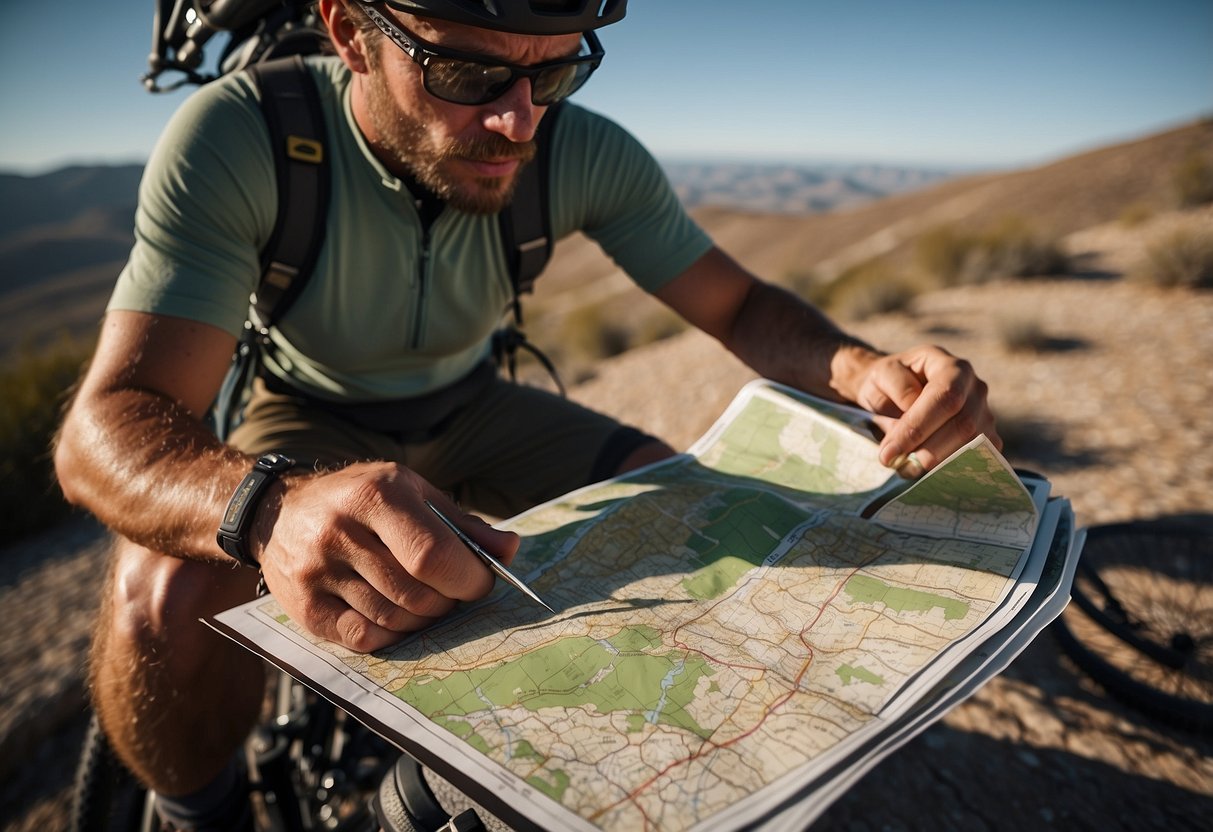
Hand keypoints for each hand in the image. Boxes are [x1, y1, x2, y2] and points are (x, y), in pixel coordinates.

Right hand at [254, 462, 519, 651]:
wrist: (278, 511)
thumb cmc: (361, 499)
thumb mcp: (412, 492)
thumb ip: (462, 524)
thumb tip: (510, 550)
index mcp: (376, 495)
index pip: (432, 555)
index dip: (467, 580)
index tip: (480, 585)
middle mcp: (341, 531)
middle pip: (415, 593)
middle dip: (448, 603)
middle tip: (453, 596)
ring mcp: (317, 571)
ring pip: (392, 618)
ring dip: (423, 621)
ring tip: (426, 605)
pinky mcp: (304, 606)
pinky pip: (362, 637)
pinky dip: (391, 636)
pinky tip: (395, 618)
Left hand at [848, 345, 999, 475]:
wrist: (894, 392)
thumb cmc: (888, 383)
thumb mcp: (882, 374)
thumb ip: (898, 388)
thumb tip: (912, 411)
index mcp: (952, 367)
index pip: (945, 397)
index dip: (918, 427)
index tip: (890, 451)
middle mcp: (975, 388)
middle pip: (964, 425)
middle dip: (927, 450)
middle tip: (896, 464)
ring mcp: (985, 414)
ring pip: (972, 445)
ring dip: (937, 463)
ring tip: (906, 467)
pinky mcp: (985, 438)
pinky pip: (978, 459)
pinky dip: (951, 469)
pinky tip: (926, 472)